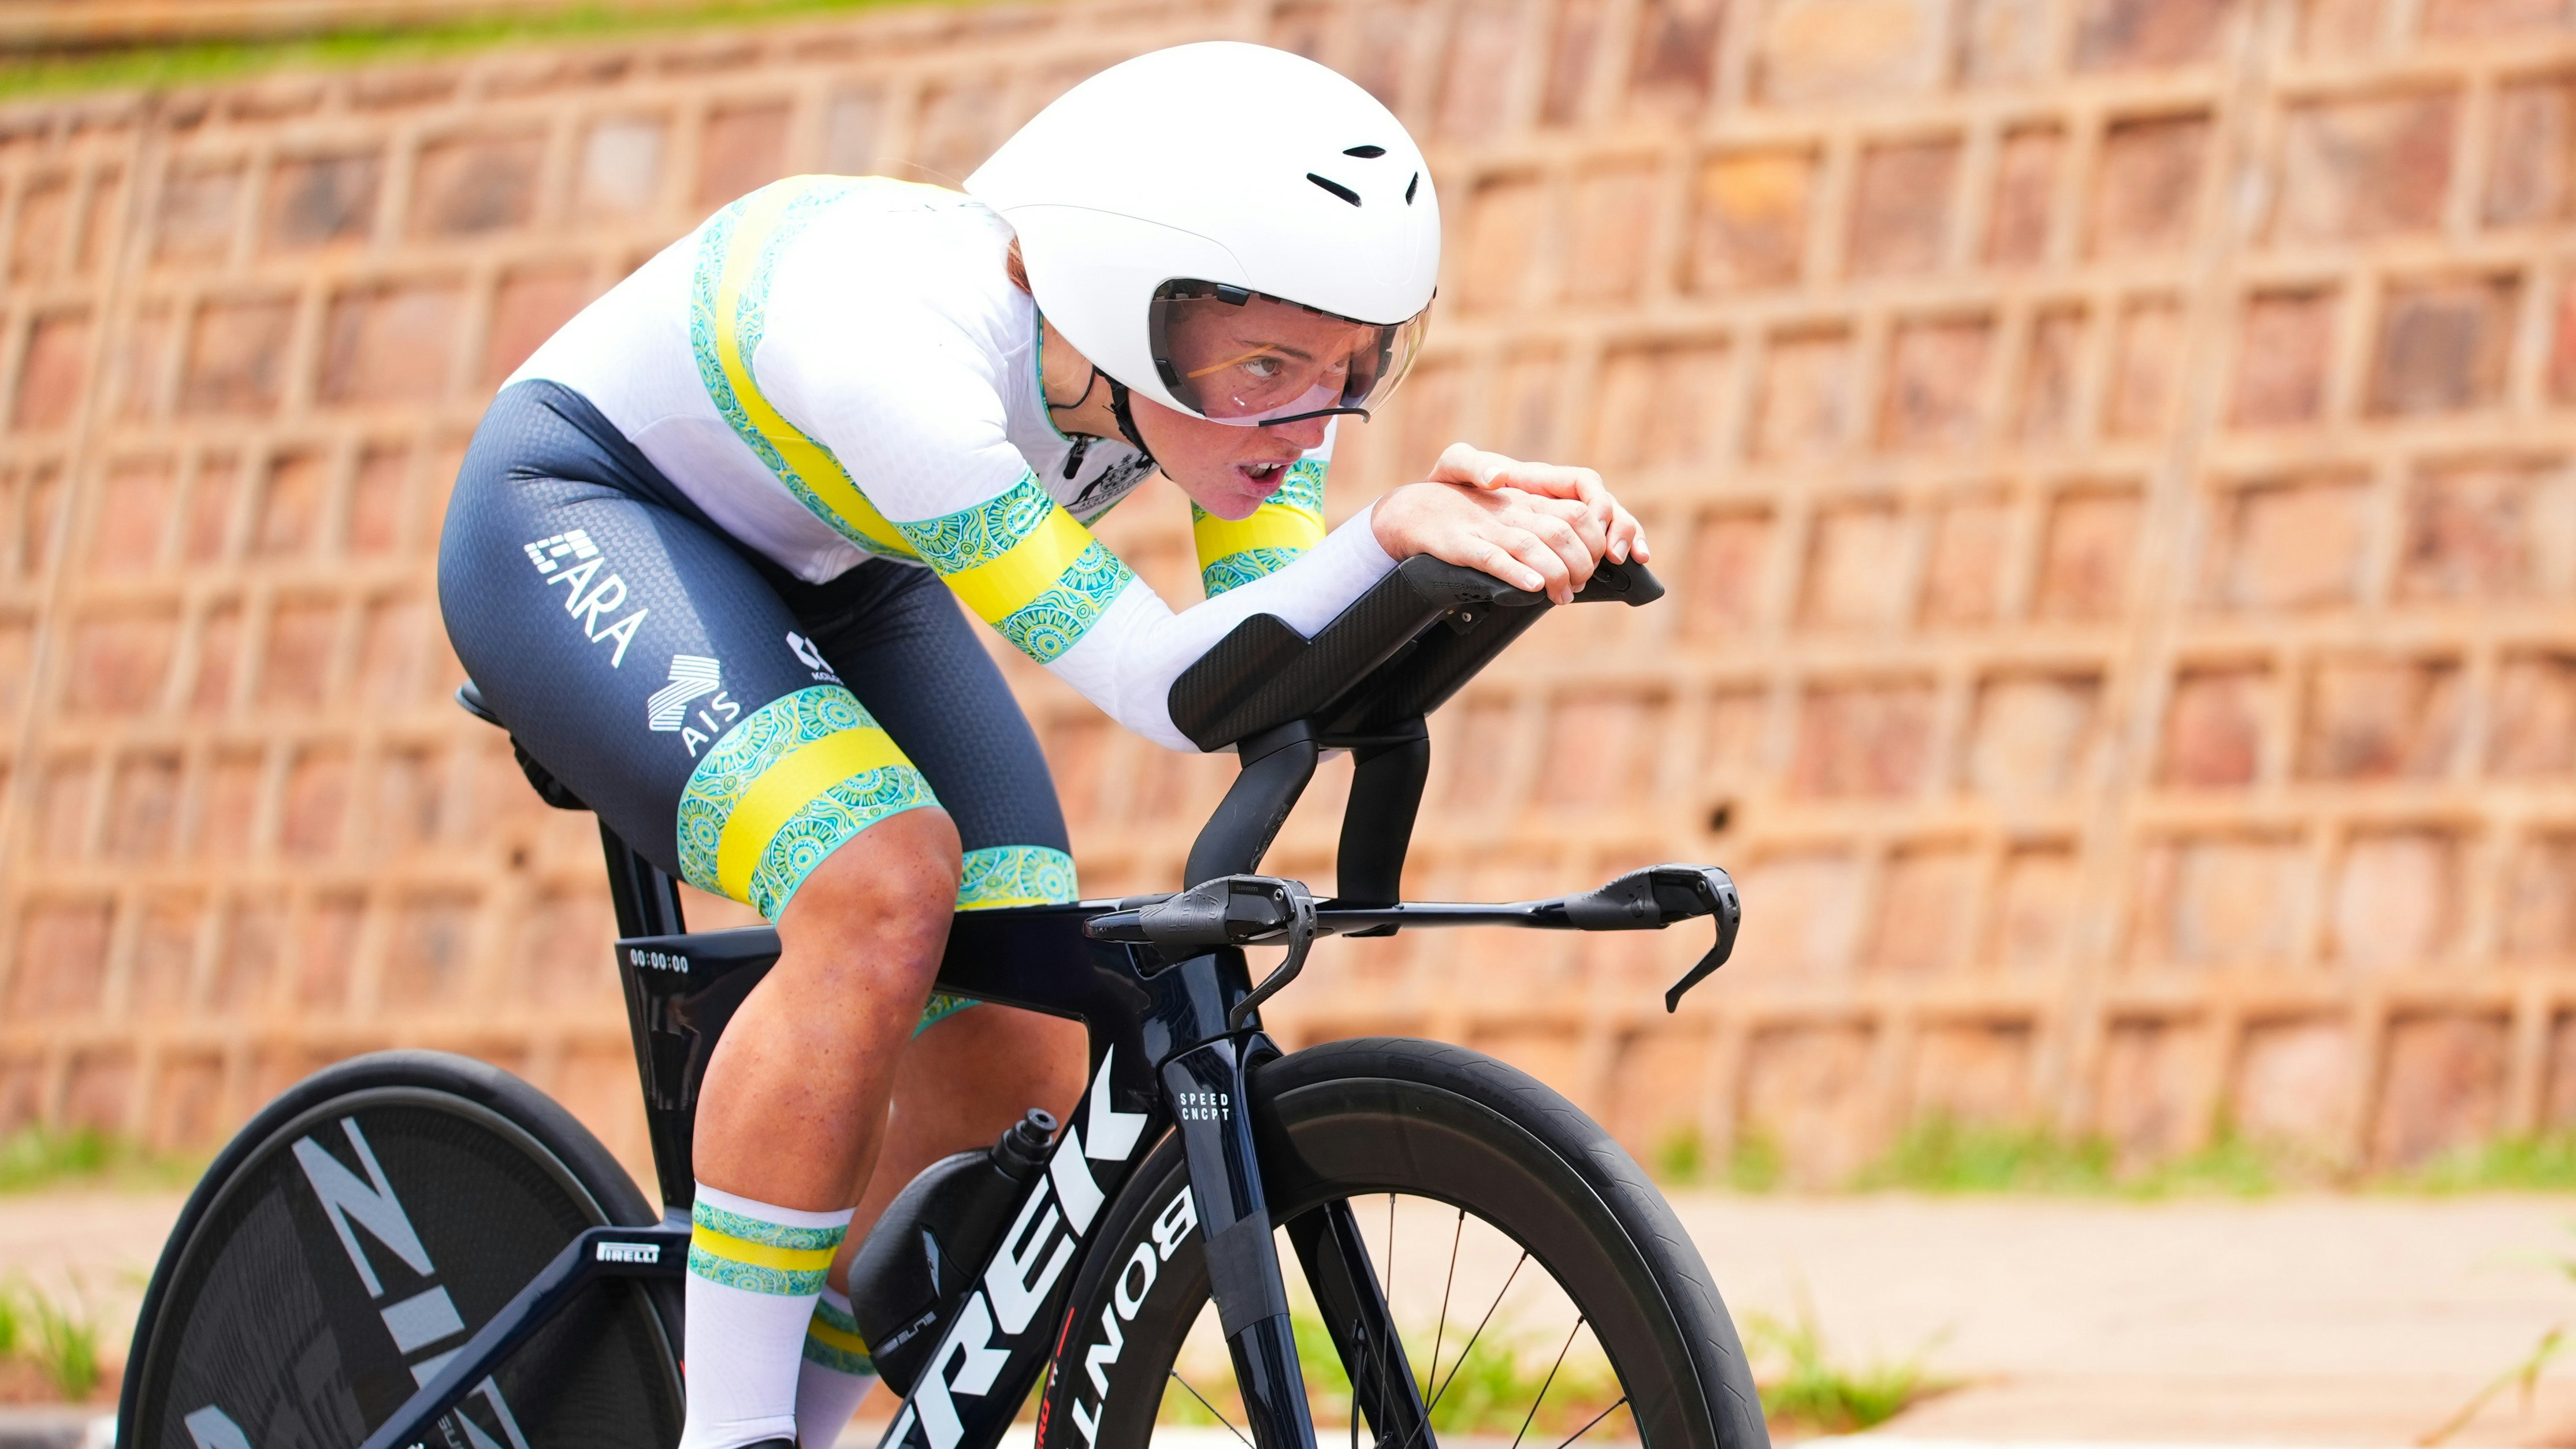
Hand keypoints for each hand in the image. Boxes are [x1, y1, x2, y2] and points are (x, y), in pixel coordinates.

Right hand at [1371, 478, 1608, 604]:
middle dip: (1580, 564)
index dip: (1594, 541)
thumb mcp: (1506, 512)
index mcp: (1526, 501)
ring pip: (1532, 546)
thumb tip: (1568, 548)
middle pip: (1562, 532)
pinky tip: (1533, 587)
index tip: (1593, 566)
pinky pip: (1491, 557)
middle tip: (1577, 587)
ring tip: (1562, 596)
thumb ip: (1539, 523)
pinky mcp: (1458, 543)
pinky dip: (1516, 573)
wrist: (1412, 512)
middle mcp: (1509, 510)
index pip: (1578, 512)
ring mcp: (1484, 526)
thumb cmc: (1463, 516)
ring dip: (1555, 574)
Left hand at [1429, 443, 1649, 565]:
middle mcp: (1558, 497)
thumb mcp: (1455, 466)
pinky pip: (1599, 546)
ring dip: (1625, 540)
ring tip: (1628, 561)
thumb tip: (1497, 476)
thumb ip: (1472, 464)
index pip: (1584, 482)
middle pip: (1607, 505)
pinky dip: (1618, 553)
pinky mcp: (1561, 541)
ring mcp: (1563, 519)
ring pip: (1612, 525)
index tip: (1594, 520)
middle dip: (1618, 527)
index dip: (1596, 501)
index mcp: (1540, 479)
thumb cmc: (1452, 483)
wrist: (1442, 507)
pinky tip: (1626, 568)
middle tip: (1614, 555)